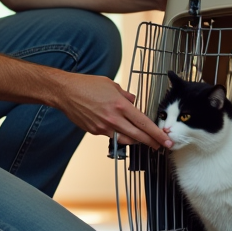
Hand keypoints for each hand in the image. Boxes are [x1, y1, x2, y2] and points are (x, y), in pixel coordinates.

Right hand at [55, 74, 172, 149]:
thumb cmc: (87, 85)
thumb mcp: (111, 84)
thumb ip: (125, 95)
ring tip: (143, 140)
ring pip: (125, 140)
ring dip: (136, 141)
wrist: (65, 92)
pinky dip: (117, 134)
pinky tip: (120, 130)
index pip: (144, 123)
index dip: (156, 133)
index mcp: (120, 105)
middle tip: (160, 146)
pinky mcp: (94, 131)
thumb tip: (133, 101)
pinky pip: (110, 136)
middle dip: (151, 142)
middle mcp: (113, 118)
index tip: (166, 140)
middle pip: (138, 136)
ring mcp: (103, 127)